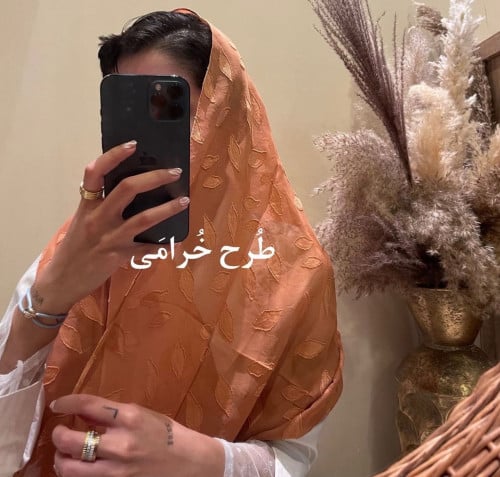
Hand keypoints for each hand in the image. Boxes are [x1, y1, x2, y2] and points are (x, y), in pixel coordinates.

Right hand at [35, 140, 188, 313]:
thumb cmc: (73, 249)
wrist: (60, 281)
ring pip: (143, 218)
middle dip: (154, 177)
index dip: (113, 156)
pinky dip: (162, 246)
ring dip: (167, 208)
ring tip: (184, 201)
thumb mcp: (81, 222)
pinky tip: (175, 242)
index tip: (133, 145)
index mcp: (87, 206)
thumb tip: (128, 192)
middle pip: (127, 189)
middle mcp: (98, 218)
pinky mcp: (119, 256)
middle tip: (174, 172)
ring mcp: (109, 238)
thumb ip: (99, 206)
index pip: (95, 173)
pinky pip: (146, 249)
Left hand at [51, 394, 224, 476]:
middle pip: (71, 440)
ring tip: (63, 453)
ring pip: (70, 468)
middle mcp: (120, 444)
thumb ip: (114, 415)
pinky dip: (75, 474)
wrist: (189, 463)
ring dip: (60, 459)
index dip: (68, 402)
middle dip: (58, 435)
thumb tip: (85, 414)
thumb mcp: (143, 415)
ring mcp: (117, 470)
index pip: (88, 405)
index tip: (57, 404)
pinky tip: (78, 467)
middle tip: (58, 432)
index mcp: (130, 418)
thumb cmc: (167, 434)